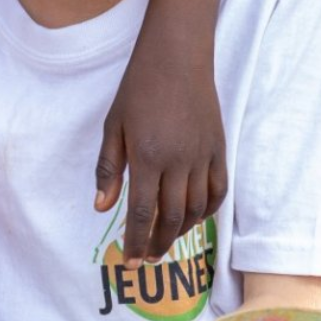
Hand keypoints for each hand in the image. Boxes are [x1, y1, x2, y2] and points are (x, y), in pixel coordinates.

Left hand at [95, 40, 227, 267]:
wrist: (177, 57)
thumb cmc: (138, 88)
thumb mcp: (113, 126)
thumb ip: (108, 168)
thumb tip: (102, 207)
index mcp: (147, 156)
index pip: (143, 213)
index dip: (136, 241)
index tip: (130, 262)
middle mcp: (178, 161)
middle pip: (171, 218)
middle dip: (158, 244)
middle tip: (146, 259)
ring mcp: (202, 156)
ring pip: (196, 209)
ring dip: (180, 231)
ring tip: (164, 241)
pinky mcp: (219, 149)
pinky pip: (217, 191)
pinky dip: (206, 211)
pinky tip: (192, 218)